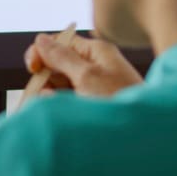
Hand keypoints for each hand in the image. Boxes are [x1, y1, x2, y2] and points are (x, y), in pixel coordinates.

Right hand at [21, 32, 141, 103]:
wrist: (143, 135)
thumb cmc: (120, 102)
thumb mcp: (88, 77)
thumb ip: (62, 57)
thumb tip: (41, 39)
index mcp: (96, 52)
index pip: (60, 42)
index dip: (42, 51)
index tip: (33, 68)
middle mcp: (94, 66)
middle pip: (56, 64)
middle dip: (45, 78)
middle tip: (46, 94)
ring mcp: (92, 87)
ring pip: (58, 85)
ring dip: (50, 95)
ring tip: (58, 107)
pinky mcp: (90, 105)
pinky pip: (66, 100)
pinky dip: (60, 106)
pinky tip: (63, 115)